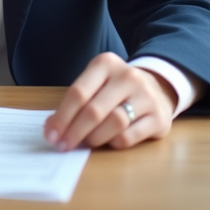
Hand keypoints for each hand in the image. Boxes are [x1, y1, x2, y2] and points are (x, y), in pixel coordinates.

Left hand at [43, 52, 177, 150]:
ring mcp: (146, 96)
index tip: (50, 135)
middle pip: (94, 110)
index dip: (62, 116)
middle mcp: (128, 76)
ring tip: (87, 143)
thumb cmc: (117, 89)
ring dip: (94, 138)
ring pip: (114, 123)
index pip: (78, 92)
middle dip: (74, 131)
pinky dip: (114, 143)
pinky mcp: (159, 117)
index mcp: (106, 64)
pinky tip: (109, 142)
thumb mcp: (96, 83)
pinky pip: (130, 136)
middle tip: (63, 145)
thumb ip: (76, 101)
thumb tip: (52, 128)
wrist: (158, 88)